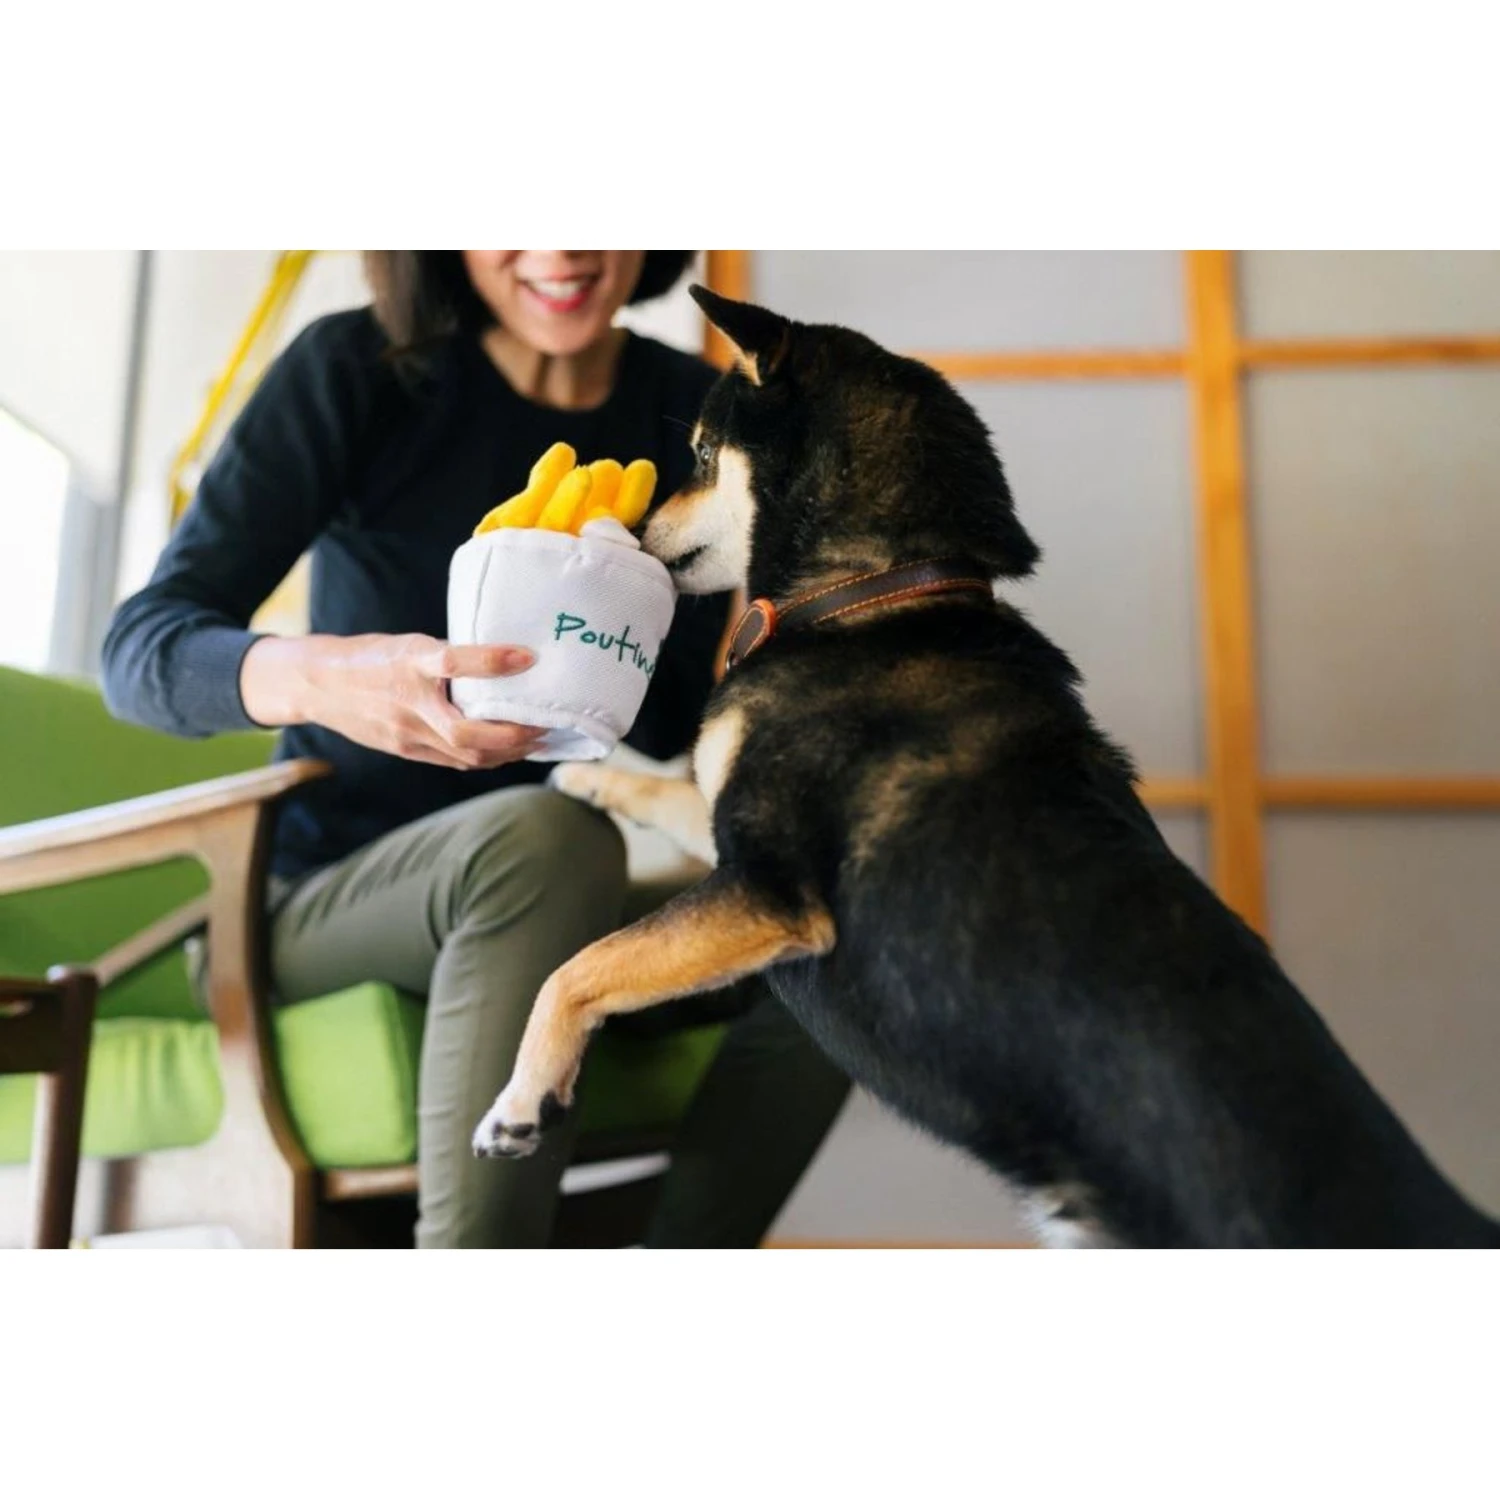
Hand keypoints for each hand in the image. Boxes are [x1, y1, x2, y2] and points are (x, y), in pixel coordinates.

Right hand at [241, 632, 544, 769]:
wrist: (317, 685)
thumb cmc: (369, 657)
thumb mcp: (407, 644)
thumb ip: (446, 657)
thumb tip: (501, 661)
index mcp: (408, 664)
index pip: (452, 662)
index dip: (491, 661)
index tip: (528, 656)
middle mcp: (408, 703)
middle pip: (466, 733)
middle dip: (514, 735)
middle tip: (545, 723)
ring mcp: (406, 734)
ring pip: (466, 755)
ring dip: (507, 752)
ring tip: (537, 739)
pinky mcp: (405, 751)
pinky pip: (454, 761)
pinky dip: (485, 758)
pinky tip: (507, 750)